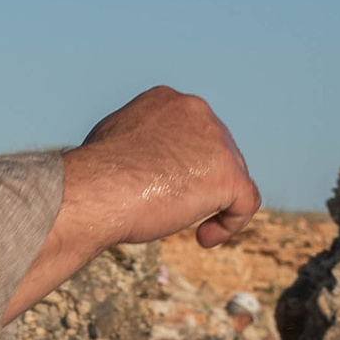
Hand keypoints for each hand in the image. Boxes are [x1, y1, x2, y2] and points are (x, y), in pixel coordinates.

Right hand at [67, 86, 260, 252]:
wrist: (95, 191)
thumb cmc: (93, 176)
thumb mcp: (110, 143)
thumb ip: (136, 145)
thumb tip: (138, 159)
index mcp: (168, 101)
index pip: (193, 132)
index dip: (185, 163)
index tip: (164, 186)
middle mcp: (197, 112)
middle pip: (218, 152)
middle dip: (201, 182)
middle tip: (173, 208)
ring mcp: (217, 142)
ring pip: (233, 176)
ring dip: (212, 204)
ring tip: (181, 227)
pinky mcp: (228, 175)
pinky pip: (246, 202)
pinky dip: (231, 222)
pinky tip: (204, 238)